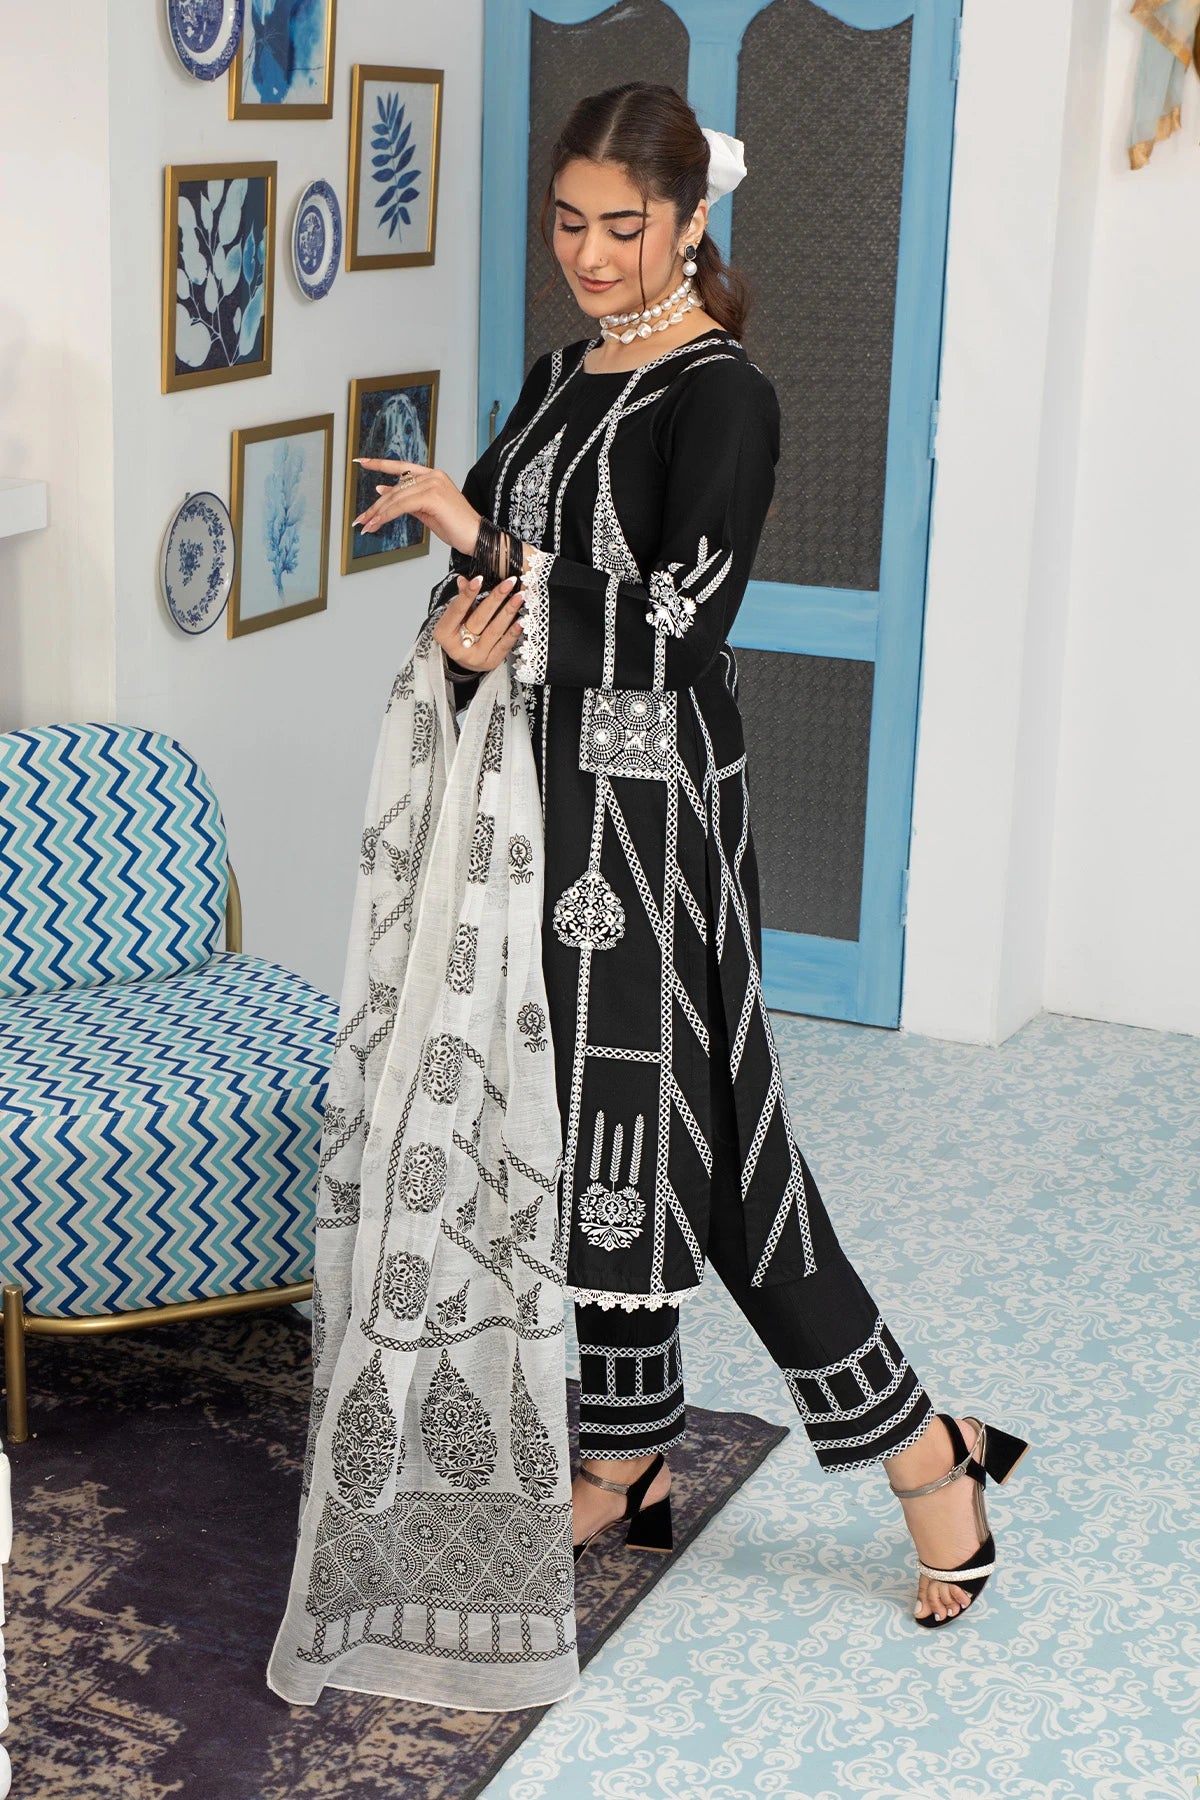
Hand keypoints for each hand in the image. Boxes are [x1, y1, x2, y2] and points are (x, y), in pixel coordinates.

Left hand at [352, 460, 481, 555]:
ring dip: (378, 513)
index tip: (362, 461)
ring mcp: (433, 484)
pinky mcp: (433, 496)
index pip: (401, 467)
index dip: (380, 464)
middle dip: (375, 505)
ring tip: (366, 525)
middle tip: (361, 518)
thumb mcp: (426, 512)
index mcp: (433, 476)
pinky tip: (378, 523)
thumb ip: (406, 500)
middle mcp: (433, 476)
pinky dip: (388, 515)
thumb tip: (382, 491)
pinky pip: (403, 505)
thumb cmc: (456, 527)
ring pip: (396, 497)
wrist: (477, 537)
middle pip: (395, 488)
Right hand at [433, 573, 524, 672]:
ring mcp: (476, 657)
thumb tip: (464, 580)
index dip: (468, 594)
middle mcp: (459, 647)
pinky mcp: (491, 662)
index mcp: (444, 634)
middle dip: (496, 599)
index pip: (457, 610)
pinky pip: (504, 645)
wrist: (463, 660)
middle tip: (508, 583)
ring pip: (494, 631)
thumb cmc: (457, 635)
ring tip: (519, 597)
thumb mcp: (454, 618)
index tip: (479, 579)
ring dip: (508, 611)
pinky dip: (514, 632)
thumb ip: (461, 599)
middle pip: (479, 619)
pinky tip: (521, 620)